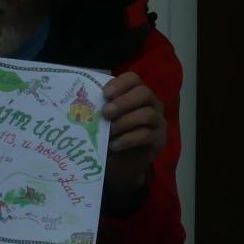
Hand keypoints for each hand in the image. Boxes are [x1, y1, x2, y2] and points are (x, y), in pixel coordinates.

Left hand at [100, 73, 165, 199]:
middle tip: (106, 113)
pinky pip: (146, 135)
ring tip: (109, 132)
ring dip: (125, 122)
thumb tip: (85, 102)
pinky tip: (114, 145)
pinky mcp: (159, 140)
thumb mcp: (105, 120)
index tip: (105, 94)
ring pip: (147, 114)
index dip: (120, 84)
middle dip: (124, 102)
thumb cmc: (112, 135)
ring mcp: (158, 122)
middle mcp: (152, 104)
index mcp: (137, 93)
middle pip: (144, 93)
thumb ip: (101, 108)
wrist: (121, 163)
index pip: (133, 79)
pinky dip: (128, 139)